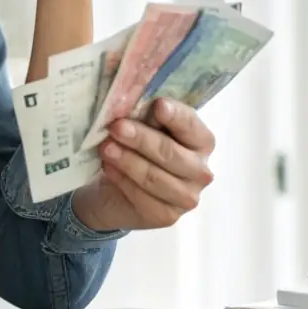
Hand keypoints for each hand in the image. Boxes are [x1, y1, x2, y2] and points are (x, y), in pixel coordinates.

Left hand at [72, 98, 215, 231]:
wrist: (116, 190)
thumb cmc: (135, 149)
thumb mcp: (141, 126)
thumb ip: (144, 112)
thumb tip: (130, 92)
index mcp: (201, 141)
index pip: (191, 125)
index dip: (175, 116)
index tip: (157, 105)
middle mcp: (201, 170)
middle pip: (171, 153)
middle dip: (142, 139)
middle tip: (116, 127)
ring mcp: (186, 197)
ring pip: (155, 177)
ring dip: (128, 160)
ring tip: (105, 148)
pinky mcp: (167, 216)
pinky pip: (143, 197)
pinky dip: (123, 180)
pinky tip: (108, 168)